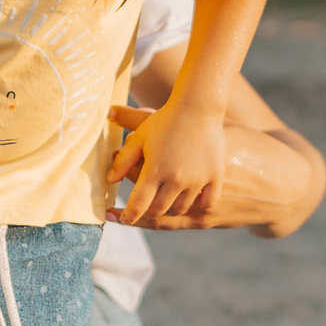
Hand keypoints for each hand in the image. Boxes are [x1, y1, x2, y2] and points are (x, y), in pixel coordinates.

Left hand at [107, 100, 223, 224]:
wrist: (200, 107)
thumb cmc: (167, 120)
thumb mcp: (140, 137)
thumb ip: (124, 160)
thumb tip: (110, 180)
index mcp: (155, 170)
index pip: (138, 204)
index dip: (128, 216)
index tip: (125, 219)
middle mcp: (176, 179)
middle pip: (158, 209)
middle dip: (148, 209)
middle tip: (145, 204)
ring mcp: (197, 180)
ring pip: (181, 208)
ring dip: (171, 206)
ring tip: (167, 197)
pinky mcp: (216, 177)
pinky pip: (207, 202)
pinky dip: (199, 203)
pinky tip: (192, 198)